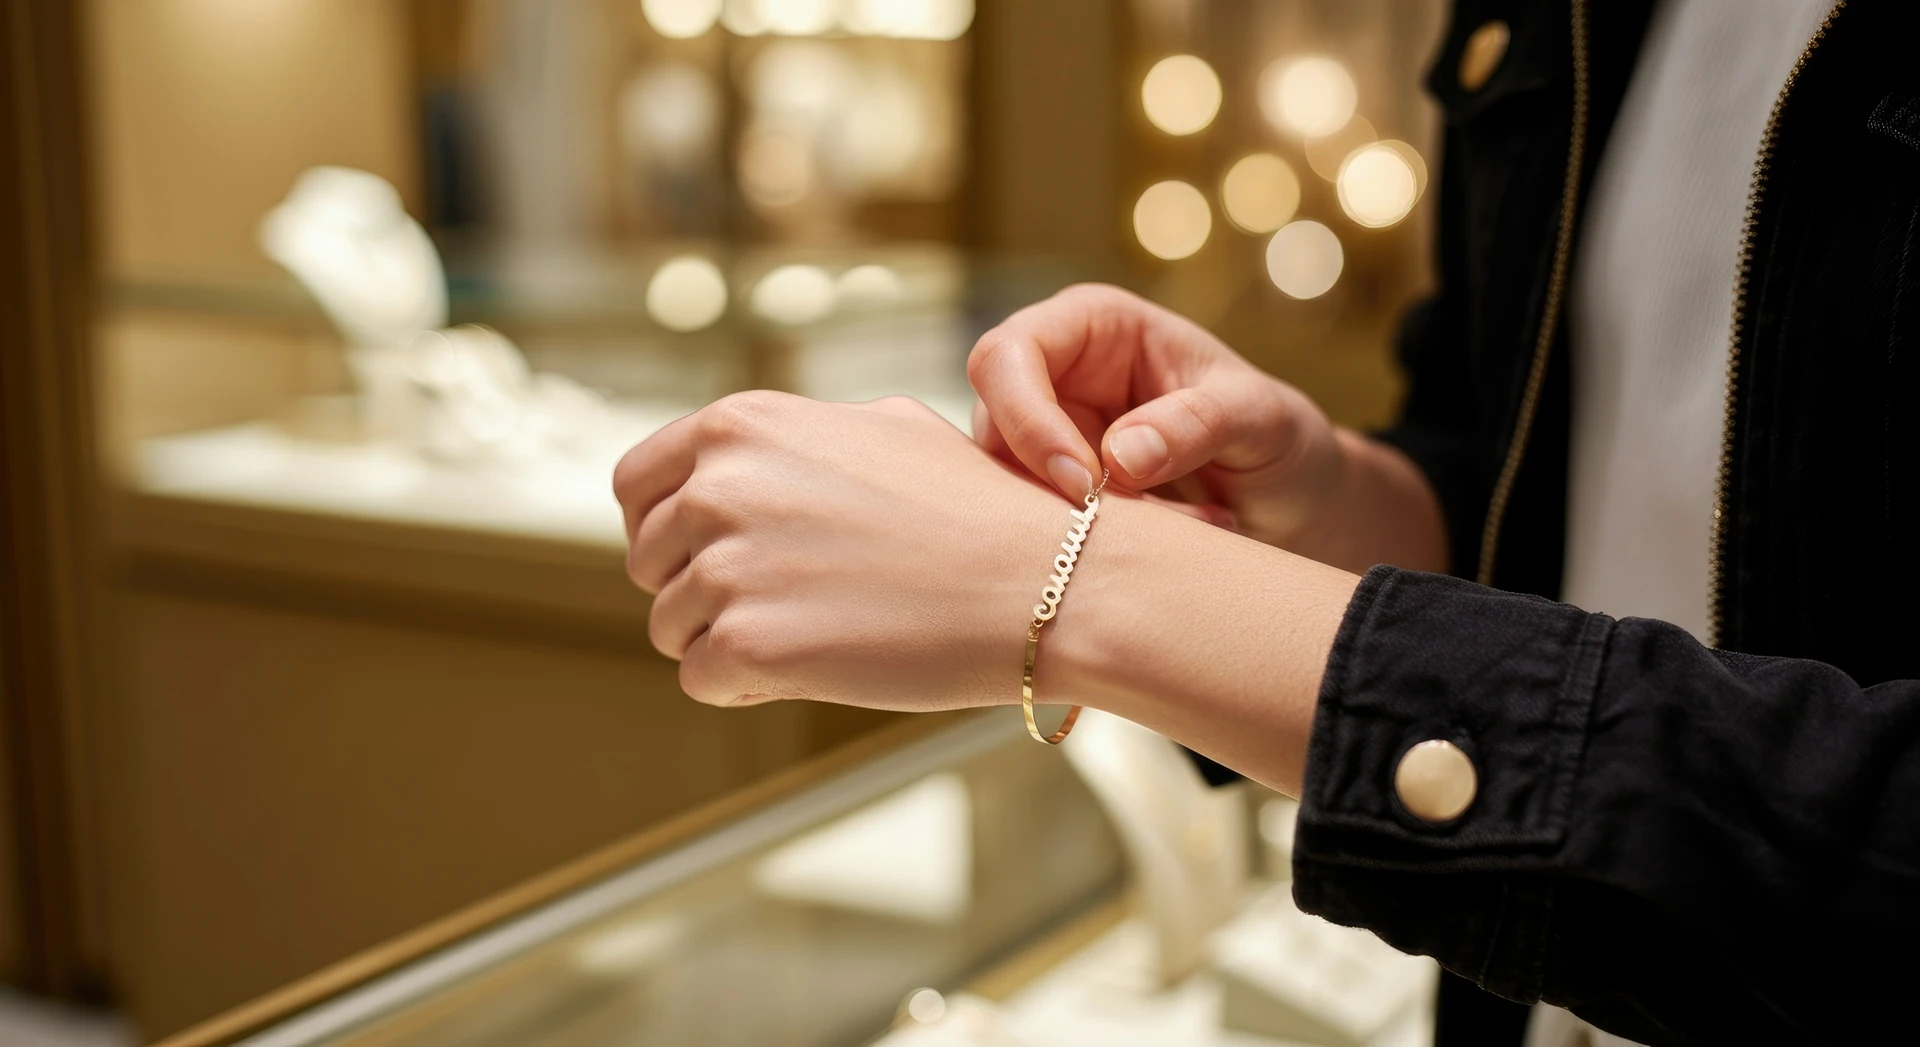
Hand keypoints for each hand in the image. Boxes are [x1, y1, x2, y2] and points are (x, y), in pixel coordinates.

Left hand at [613, 391, 1069, 709]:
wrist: (1044, 581)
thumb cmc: (975, 509)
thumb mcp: (878, 430)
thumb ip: (790, 442)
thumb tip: (731, 466)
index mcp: (740, 425)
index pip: (635, 484)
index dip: (662, 528)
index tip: (702, 556)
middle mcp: (717, 486)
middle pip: (649, 562)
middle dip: (699, 589)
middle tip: (787, 602)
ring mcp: (726, 566)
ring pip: (671, 627)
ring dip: (729, 640)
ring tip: (821, 628)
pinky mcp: (746, 644)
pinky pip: (703, 680)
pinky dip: (751, 685)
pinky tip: (820, 664)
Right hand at [968, 284, 1344, 547]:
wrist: (1293, 500)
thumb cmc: (1278, 436)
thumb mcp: (1260, 419)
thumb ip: (1196, 424)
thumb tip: (1117, 457)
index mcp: (1094, 325)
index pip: (1008, 356)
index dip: (1026, 418)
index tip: (1082, 483)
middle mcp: (1058, 376)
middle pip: (990, 426)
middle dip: (1044, 483)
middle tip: (1115, 525)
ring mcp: (1052, 439)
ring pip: (1009, 488)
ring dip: (1076, 523)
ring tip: (1175, 527)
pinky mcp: (1057, 497)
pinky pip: (1039, 528)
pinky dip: (1088, 547)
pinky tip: (1163, 543)